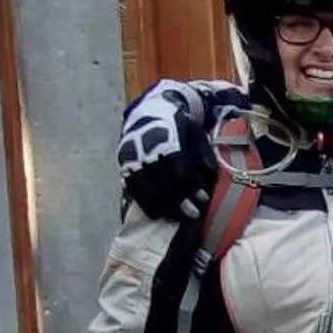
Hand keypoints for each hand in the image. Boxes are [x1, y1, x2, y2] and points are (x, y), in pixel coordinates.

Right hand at [115, 81, 244, 220]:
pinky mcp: (122, 165)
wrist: (146, 113)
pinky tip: (156, 214)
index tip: (204, 198)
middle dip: (178, 200)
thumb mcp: (194, 130)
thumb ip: (203, 150)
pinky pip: (131, 188)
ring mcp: (130, 157)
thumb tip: (210, 171)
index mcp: (164, 136)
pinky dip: (143, 203)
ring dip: (161, 205)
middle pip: (160, 178)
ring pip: (143, 187)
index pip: (177, 165)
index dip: (191, 184)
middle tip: (193, 214)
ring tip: (176, 218)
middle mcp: (143, 147)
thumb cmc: (177, 126)